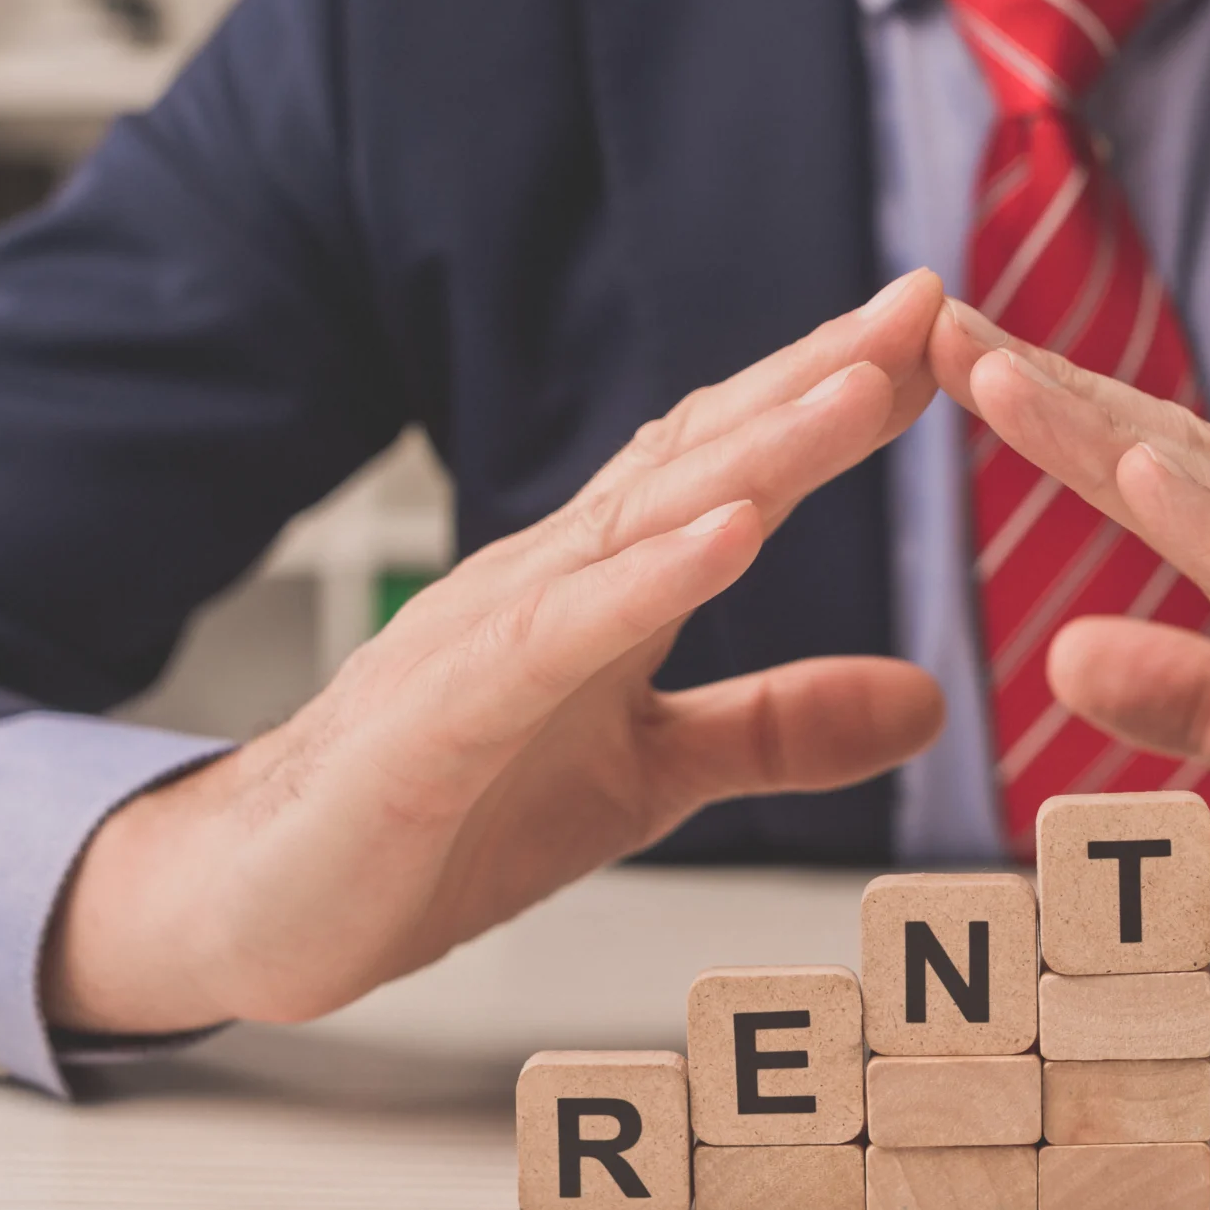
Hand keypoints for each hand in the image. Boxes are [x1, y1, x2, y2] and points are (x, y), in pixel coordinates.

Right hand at [43, 271, 952, 1031]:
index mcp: (598, 584)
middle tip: (925, 308)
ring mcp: (489, 632)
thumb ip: (774, 729)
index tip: (936, 335)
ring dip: (755, 452)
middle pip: (695, 455)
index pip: (725, 462)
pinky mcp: (446, 711)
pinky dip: (645, 581)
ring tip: (859, 391)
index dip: (827, 395)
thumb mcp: (650, 776)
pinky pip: (557, 632)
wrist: (273, 900)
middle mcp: (546, 577)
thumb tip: (926, 699)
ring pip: (637, 521)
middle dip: (814, 378)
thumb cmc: (446, 818)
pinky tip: (729, 537)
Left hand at [928, 299, 1209, 1048]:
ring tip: (1005, 381)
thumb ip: (1203, 702)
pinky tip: (1159, 485)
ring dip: (1117, 442)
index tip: (956, 366)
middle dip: (1059, 397)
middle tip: (934, 325)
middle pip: (1197, 467)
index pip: (1184, 486)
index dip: (1067, 425)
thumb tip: (1066, 651)